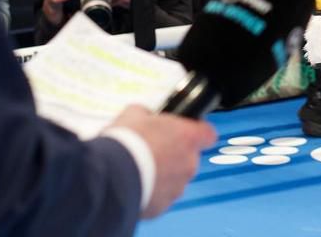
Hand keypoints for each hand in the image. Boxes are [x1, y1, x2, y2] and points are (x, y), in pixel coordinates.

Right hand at [107, 104, 215, 218]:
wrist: (111, 177)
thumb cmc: (126, 142)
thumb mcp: (135, 113)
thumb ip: (148, 114)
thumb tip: (146, 116)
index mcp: (188, 137)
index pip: (208, 134)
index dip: (197, 131)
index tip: (186, 130)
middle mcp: (189, 164)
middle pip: (190, 157)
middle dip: (175, 154)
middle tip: (154, 149)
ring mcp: (177, 188)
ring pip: (176, 178)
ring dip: (164, 174)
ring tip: (141, 168)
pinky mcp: (162, 207)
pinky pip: (161, 197)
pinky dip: (152, 191)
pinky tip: (136, 183)